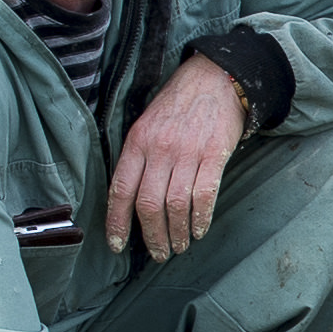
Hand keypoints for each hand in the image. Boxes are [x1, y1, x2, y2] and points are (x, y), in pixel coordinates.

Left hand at [107, 53, 248, 261]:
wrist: (215, 78)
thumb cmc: (178, 104)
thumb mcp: (146, 123)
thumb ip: (137, 157)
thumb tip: (130, 198)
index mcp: (137, 142)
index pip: (121, 189)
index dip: (117, 222)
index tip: (117, 244)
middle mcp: (159, 149)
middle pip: (148, 204)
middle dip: (152, 236)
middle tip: (158, 253)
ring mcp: (188, 152)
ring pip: (175, 205)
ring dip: (176, 233)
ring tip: (179, 246)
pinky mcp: (214, 155)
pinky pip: (204, 196)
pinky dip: (200, 219)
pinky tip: (199, 230)